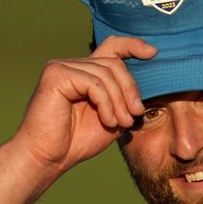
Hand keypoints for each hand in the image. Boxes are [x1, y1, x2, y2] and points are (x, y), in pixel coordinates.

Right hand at [16, 36, 155, 175]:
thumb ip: (125, 100)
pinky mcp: (56, 75)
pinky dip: (106, 103)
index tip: (153, 53)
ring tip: (121, 123)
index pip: (112, 46)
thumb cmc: (77, 141)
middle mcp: (72, 65)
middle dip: (130, 89)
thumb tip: (148, 87)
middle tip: (135, 114)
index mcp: (85, 72)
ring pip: (106, 73)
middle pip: (114, 63)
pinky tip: (107, 121)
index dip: (133, 45)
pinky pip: (94, 83)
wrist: (49, 158)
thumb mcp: (112, 118)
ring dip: (119, 101)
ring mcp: (62, 67)